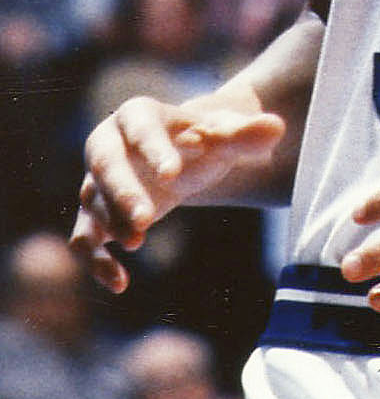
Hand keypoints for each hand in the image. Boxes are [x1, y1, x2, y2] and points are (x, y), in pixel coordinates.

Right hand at [71, 95, 284, 291]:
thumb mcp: (226, 136)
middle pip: (105, 165)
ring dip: (112, 224)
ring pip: (92, 203)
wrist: (185, 156)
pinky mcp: (97, 217)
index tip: (173, 174)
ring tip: (136, 243)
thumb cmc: (204, 141)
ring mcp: (97, 183)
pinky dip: (96, 261)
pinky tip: (120, 283)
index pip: (140, 128)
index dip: (154, 149)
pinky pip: (84, 240)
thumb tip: (276, 128)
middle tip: (145, 219)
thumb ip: (246, 135)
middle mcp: (107, 146)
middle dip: (122, 192)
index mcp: (137, 116)